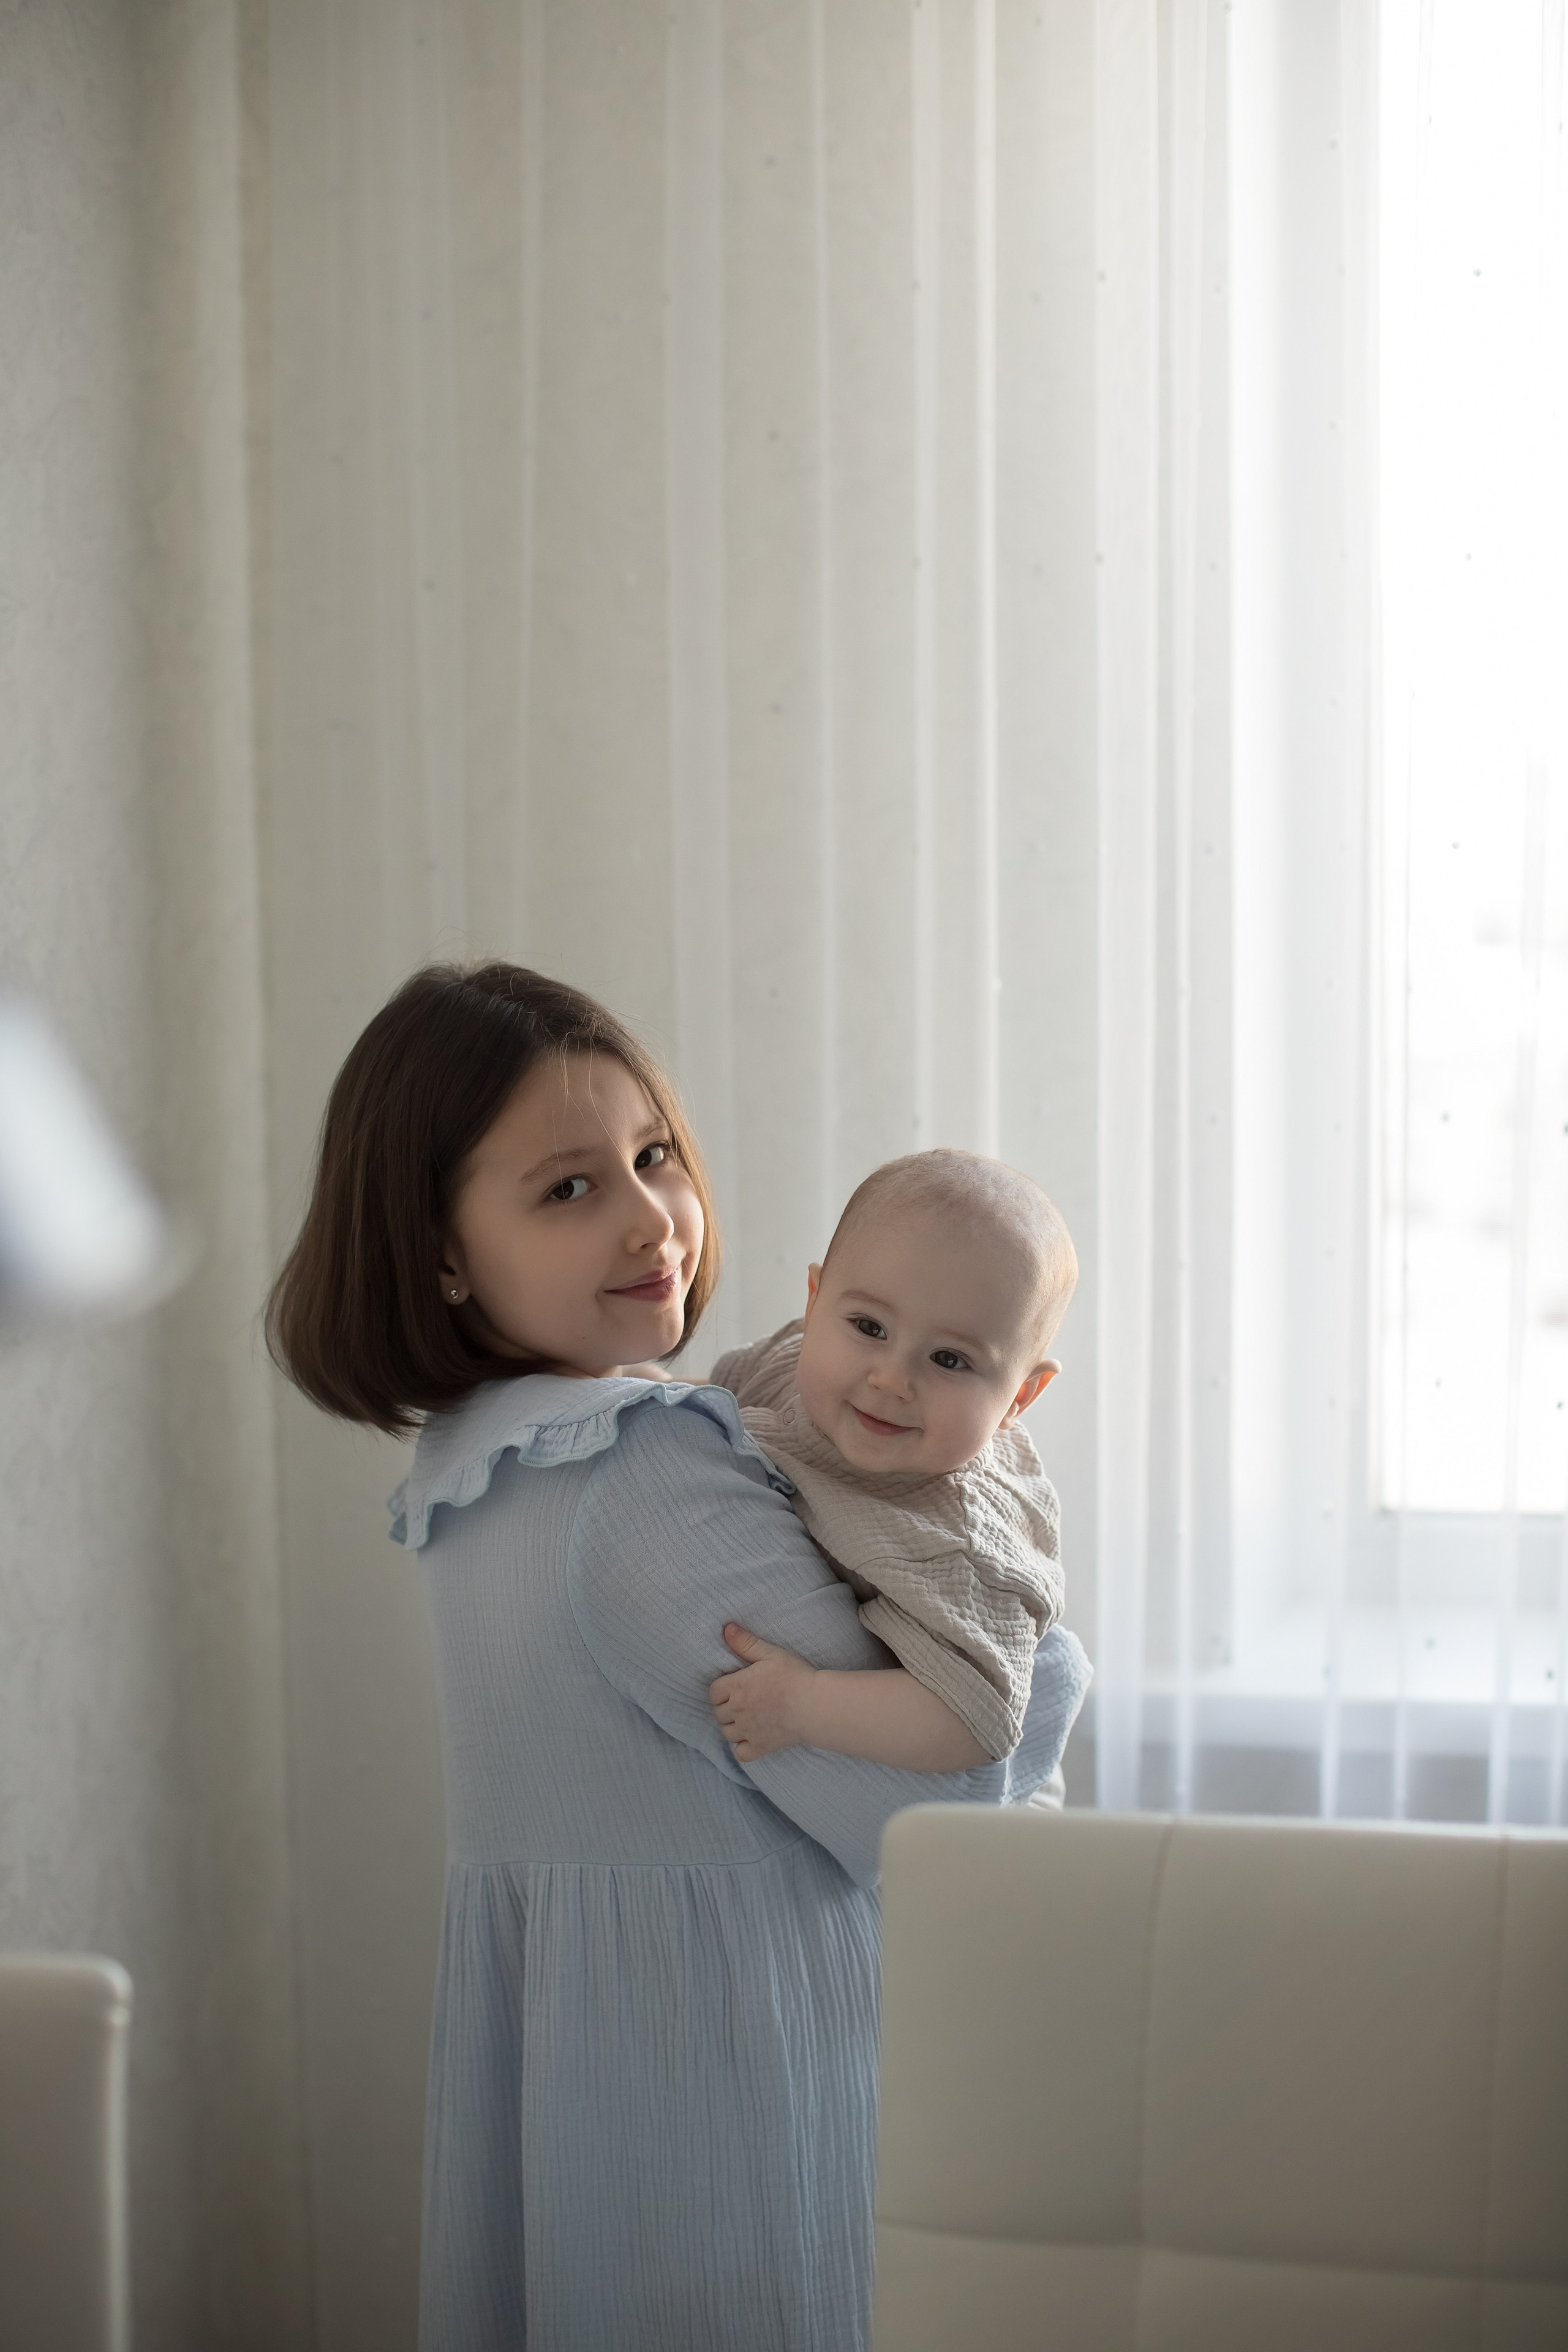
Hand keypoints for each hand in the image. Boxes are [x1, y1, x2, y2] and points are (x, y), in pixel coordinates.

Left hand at [709, 1623, 816, 1760]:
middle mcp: (738, 1710)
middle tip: (742, 1702)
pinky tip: (751, 1738)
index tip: (733, 1687)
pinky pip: (740, 1753)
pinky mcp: (761, 1747)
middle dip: (726, 1708)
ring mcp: (748, 1731)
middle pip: (718, 1713)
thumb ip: (746, 1642)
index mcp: (737, 1686)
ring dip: (732, 1727)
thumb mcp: (770, 1653)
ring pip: (727, 1733)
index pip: (713, 1692)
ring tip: (746, 1719)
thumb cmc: (795, 1676)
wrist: (815, 1705)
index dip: (721, 1690)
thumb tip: (726, 1628)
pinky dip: (742, 1748)